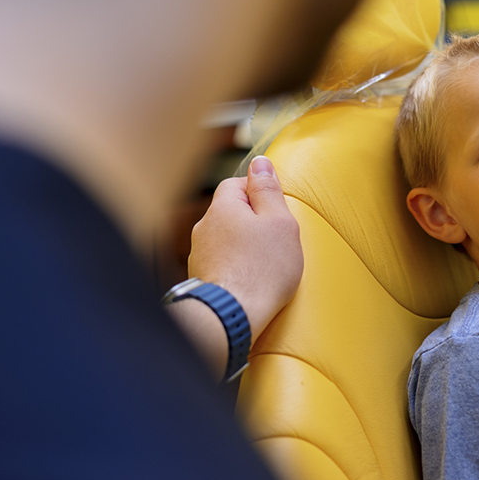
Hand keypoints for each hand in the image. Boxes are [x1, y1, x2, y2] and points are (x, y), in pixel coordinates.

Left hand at [189, 155, 302, 344]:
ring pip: (226, 238)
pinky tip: (252, 279)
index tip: (277, 210)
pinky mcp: (201, 277)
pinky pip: (223, 261)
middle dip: (253, 221)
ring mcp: (199, 254)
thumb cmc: (262, 270)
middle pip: (231, 211)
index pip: (237, 183)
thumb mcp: (279, 222)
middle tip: (276, 239)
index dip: (259, 192)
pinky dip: (236, 265)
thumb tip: (261, 162)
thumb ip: (268, 190)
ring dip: (243, 245)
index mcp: (222, 207)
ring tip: (266, 264)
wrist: (233, 317)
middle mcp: (204, 227)